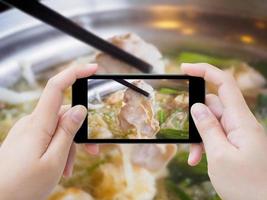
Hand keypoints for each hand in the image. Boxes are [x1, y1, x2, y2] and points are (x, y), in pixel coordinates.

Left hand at [0, 64, 96, 199]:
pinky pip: (49, 136)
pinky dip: (58, 148)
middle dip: (80, 131)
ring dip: (69, 145)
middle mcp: (32, 122)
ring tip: (67, 169)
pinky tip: (59, 166)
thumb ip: (68, 132)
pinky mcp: (27, 138)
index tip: (93, 68)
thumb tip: (80, 110)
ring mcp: (28, 130)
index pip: (57, 87)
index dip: (75, 73)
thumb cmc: (21, 186)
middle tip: (91, 151)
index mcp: (39, 124)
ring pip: (58, 128)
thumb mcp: (54, 161)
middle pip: (64, 115)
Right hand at [182, 63, 266, 199]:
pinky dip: (205, 144)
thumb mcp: (219, 156)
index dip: (204, 71)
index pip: (224, 84)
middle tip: (188, 139)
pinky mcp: (236, 143)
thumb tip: (197, 106)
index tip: (184, 68)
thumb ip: (207, 128)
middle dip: (196, 119)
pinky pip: (217, 135)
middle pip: (213, 105)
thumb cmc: (248, 186)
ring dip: (199, 136)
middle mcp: (241, 123)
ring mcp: (239, 133)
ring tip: (195, 156)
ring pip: (212, 123)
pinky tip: (199, 159)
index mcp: (241, 121)